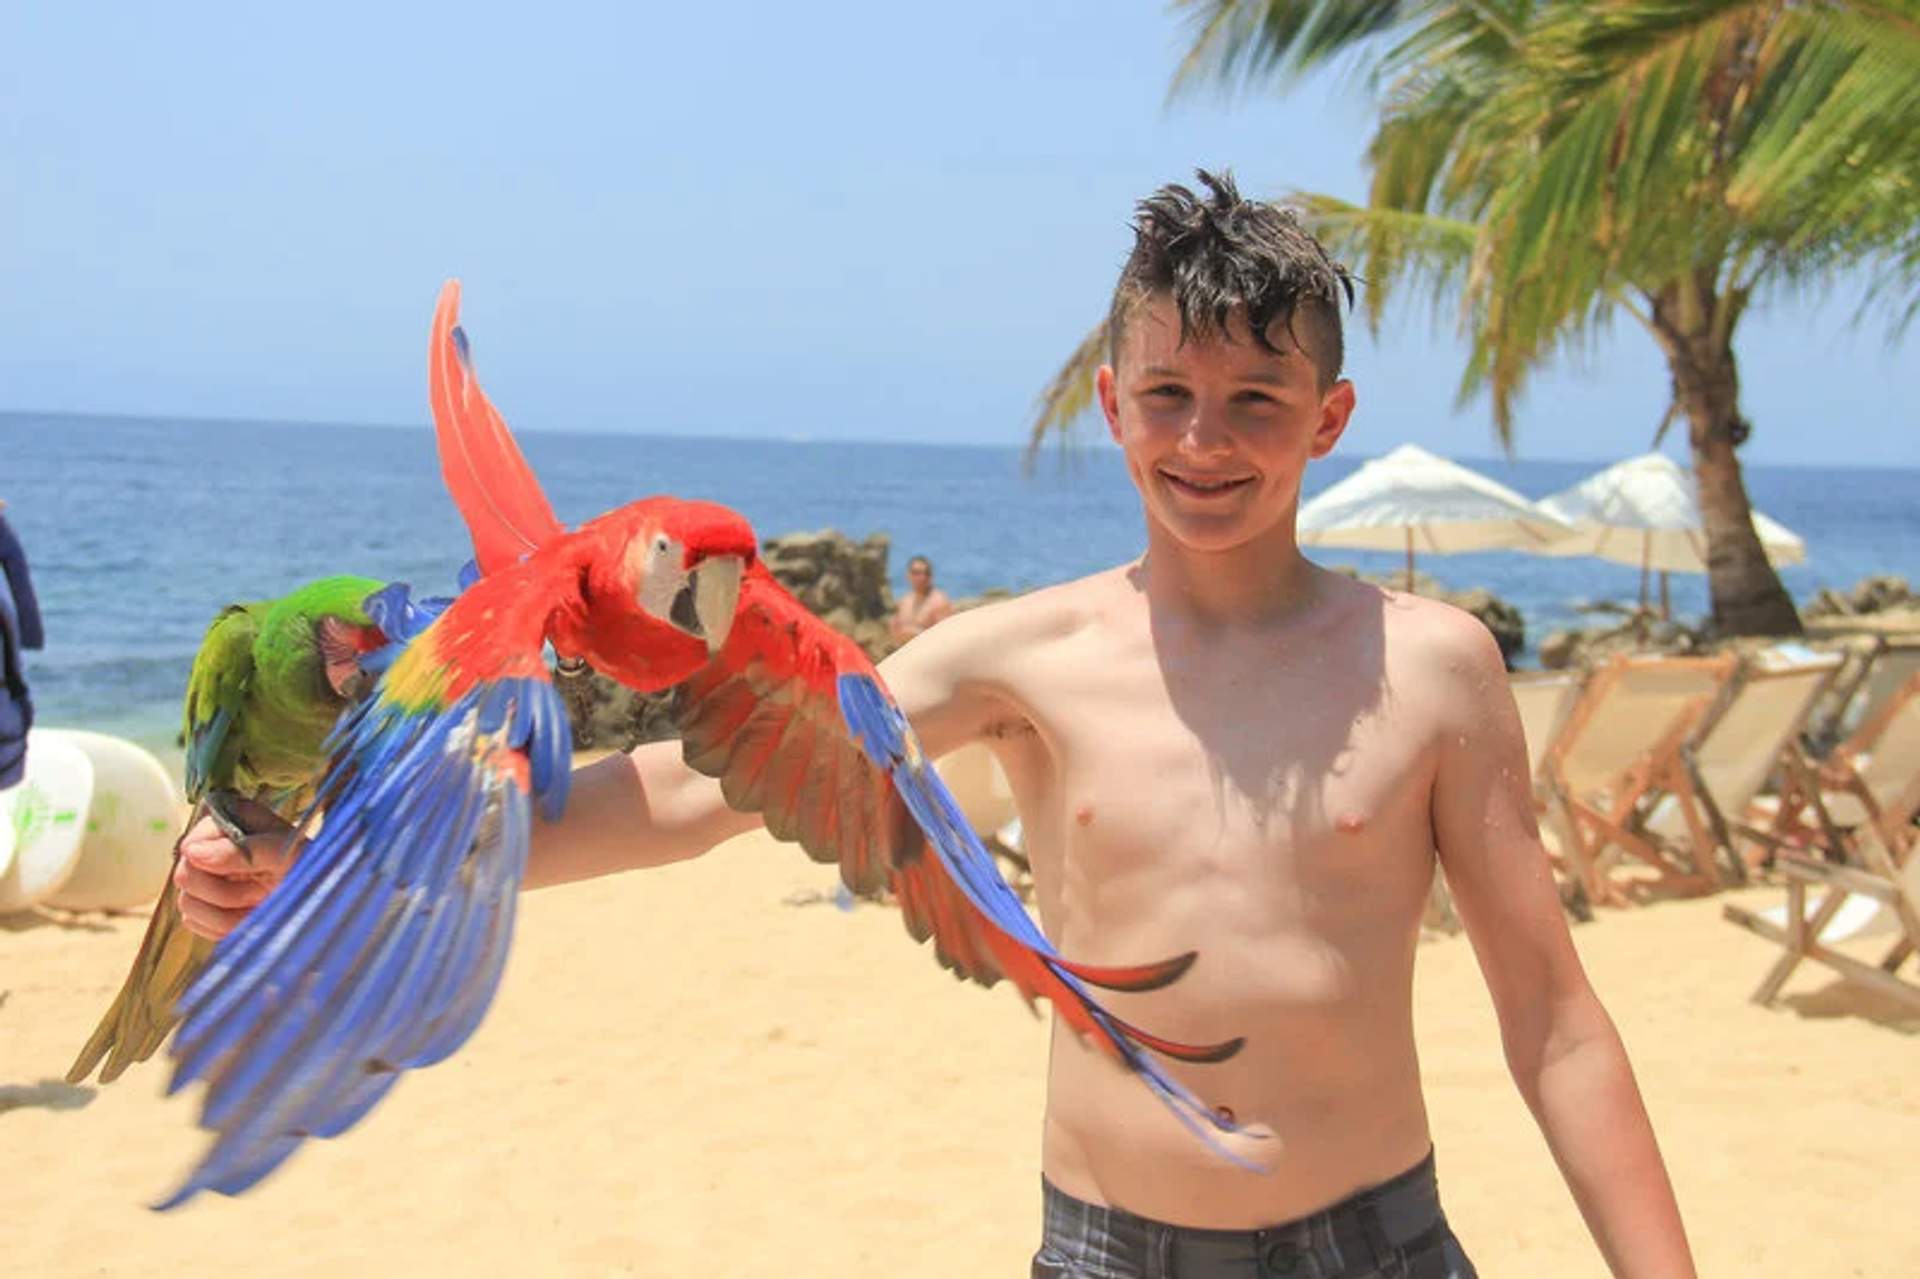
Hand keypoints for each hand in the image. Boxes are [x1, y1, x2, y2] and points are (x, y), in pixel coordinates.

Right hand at [174, 813, 297, 940]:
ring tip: (258, 905)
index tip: (255, 870)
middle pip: (184, 876)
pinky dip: (222, 927)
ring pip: (187, 904)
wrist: (319, 899)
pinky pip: (194, 923)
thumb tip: (191, 853)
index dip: (215, 863)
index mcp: (229, 821)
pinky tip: (248, 918)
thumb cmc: (309, 868)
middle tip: (260, 891)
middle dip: (224, 893)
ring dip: (226, 914)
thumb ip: (243, 850)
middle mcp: (211, 846)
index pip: (192, 844)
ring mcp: (206, 876)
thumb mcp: (286, 853)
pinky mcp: (205, 905)